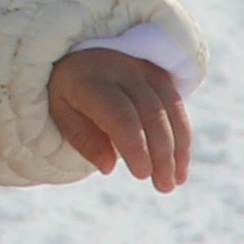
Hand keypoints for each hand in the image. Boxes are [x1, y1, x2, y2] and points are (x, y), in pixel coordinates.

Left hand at [45, 47, 189, 191]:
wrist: (79, 56)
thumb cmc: (67, 92)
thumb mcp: (61, 114)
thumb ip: (84, 139)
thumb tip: (108, 168)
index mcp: (90, 79)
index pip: (120, 114)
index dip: (135, 145)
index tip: (143, 175)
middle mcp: (121, 68)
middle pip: (151, 113)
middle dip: (161, 153)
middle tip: (164, 187)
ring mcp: (144, 68)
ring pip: (170, 109)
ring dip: (177, 148)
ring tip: (174, 181)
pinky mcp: (160, 73)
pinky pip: (177, 105)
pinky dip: (182, 136)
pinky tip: (181, 164)